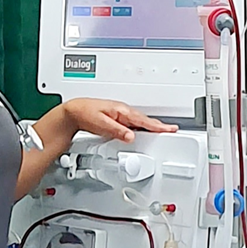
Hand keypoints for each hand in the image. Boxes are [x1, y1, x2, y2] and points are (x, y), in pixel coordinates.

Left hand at [61, 98, 176, 142]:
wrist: (73, 112)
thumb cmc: (84, 113)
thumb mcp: (102, 124)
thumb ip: (118, 131)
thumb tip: (131, 136)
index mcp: (122, 111)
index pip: (144, 120)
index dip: (158, 126)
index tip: (170, 129)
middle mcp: (123, 111)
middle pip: (145, 120)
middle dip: (159, 125)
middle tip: (172, 130)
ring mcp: (121, 114)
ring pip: (140, 121)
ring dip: (152, 126)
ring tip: (162, 131)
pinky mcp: (117, 118)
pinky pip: (134, 123)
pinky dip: (142, 126)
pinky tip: (143, 131)